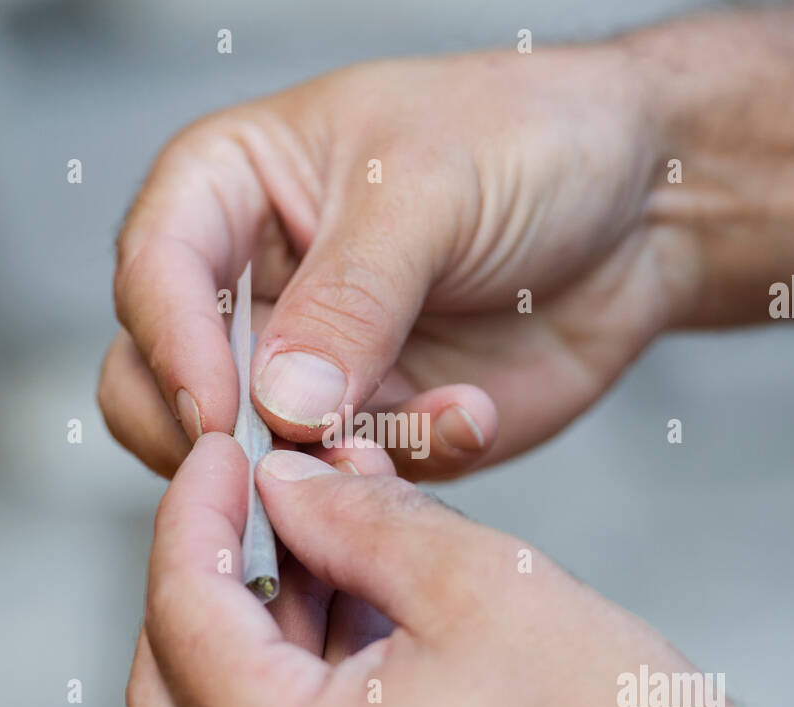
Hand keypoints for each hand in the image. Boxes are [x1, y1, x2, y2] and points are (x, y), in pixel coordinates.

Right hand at [102, 49, 697, 479]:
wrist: (641, 209)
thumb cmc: (530, 140)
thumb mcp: (431, 189)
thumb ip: (350, 298)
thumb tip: (278, 403)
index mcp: (232, 188)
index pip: (152, 269)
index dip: (172, 343)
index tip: (222, 409)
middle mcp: (252, 283)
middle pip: (156, 382)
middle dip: (217, 434)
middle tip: (290, 455)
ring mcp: (306, 364)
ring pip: (242, 454)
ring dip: (317, 467)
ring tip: (404, 432)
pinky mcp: (369, 424)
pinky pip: (344, 480)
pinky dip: (400, 468)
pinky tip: (467, 417)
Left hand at [126, 434, 793, 706]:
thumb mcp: (482, 587)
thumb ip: (356, 520)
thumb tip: (282, 483)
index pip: (180, 611)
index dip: (193, 509)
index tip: (222, 451)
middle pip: (172, 677)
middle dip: (208, 570)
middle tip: (261, 496)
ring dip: (255, 623)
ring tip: (329, 539)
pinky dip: (291, 683)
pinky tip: (353, 611)